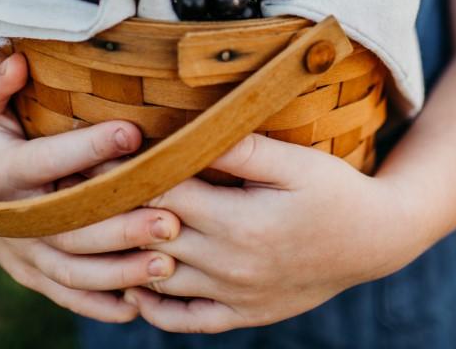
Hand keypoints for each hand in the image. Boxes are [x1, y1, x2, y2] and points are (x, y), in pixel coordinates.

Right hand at [0, 52, 180, 321]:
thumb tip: (15, 61)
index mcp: (3, 171)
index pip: (49, 160)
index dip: (89, 147)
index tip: (133, 134)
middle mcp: (14, 218)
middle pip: (70, 227)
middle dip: (121, 226)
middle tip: (170, 220)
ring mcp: (23, 251)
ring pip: (73, 269)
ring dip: (120, 272)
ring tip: (167, 265)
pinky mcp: (31, 271)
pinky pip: (66, 293)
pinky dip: (99, 303)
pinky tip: (138, 305)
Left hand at [123, 133, 421, 332]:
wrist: (375, 242)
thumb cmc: (336, 191)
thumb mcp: (296, 161)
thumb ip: (241, 149)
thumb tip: (190, 134)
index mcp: (240, 222)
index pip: (164, 195)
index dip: (128, 175)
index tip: (97, 158)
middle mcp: (230, 264)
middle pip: (153, 238)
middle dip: (115, 214)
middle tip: (80, 192)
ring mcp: (235, 295)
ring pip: (161, 281)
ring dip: (125, 259)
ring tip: (94, 235)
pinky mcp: (244, 313)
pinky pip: (188, 321)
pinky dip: (156, 308)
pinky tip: (137, 287)